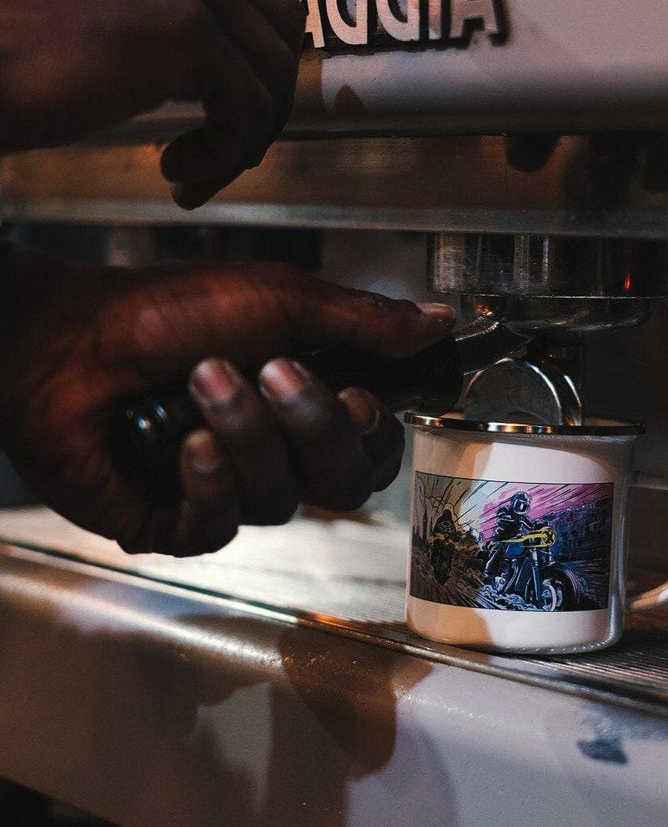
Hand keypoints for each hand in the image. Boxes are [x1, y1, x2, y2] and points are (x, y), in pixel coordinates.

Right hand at [0, 0, 339, 207]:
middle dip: (263, 94)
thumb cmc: (11, 47)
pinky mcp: (186, 36)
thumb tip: (216, 44)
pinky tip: (180, 174)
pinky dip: (224, 157)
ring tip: (193, 166)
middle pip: (279, 22)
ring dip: (242, 139)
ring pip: (272, 76)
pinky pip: (248, 113)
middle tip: (225, 139)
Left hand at [0, 247, 455, 555]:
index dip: (376, 433)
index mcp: (305, 402)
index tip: (361, 394)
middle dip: (313, 426)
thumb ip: (364, 320)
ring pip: (279, 500)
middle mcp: (275, 452)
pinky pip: (220, 526)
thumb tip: (440, 321)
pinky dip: (206, 479)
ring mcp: (226, 490)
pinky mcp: (175, 521)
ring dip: (245, 434)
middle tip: (274, 370)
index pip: (374, 448)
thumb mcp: (280, 299)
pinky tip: (183, 442)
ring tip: (202, 380)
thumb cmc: (169, 310)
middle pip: (341, 482)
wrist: (69, 338)